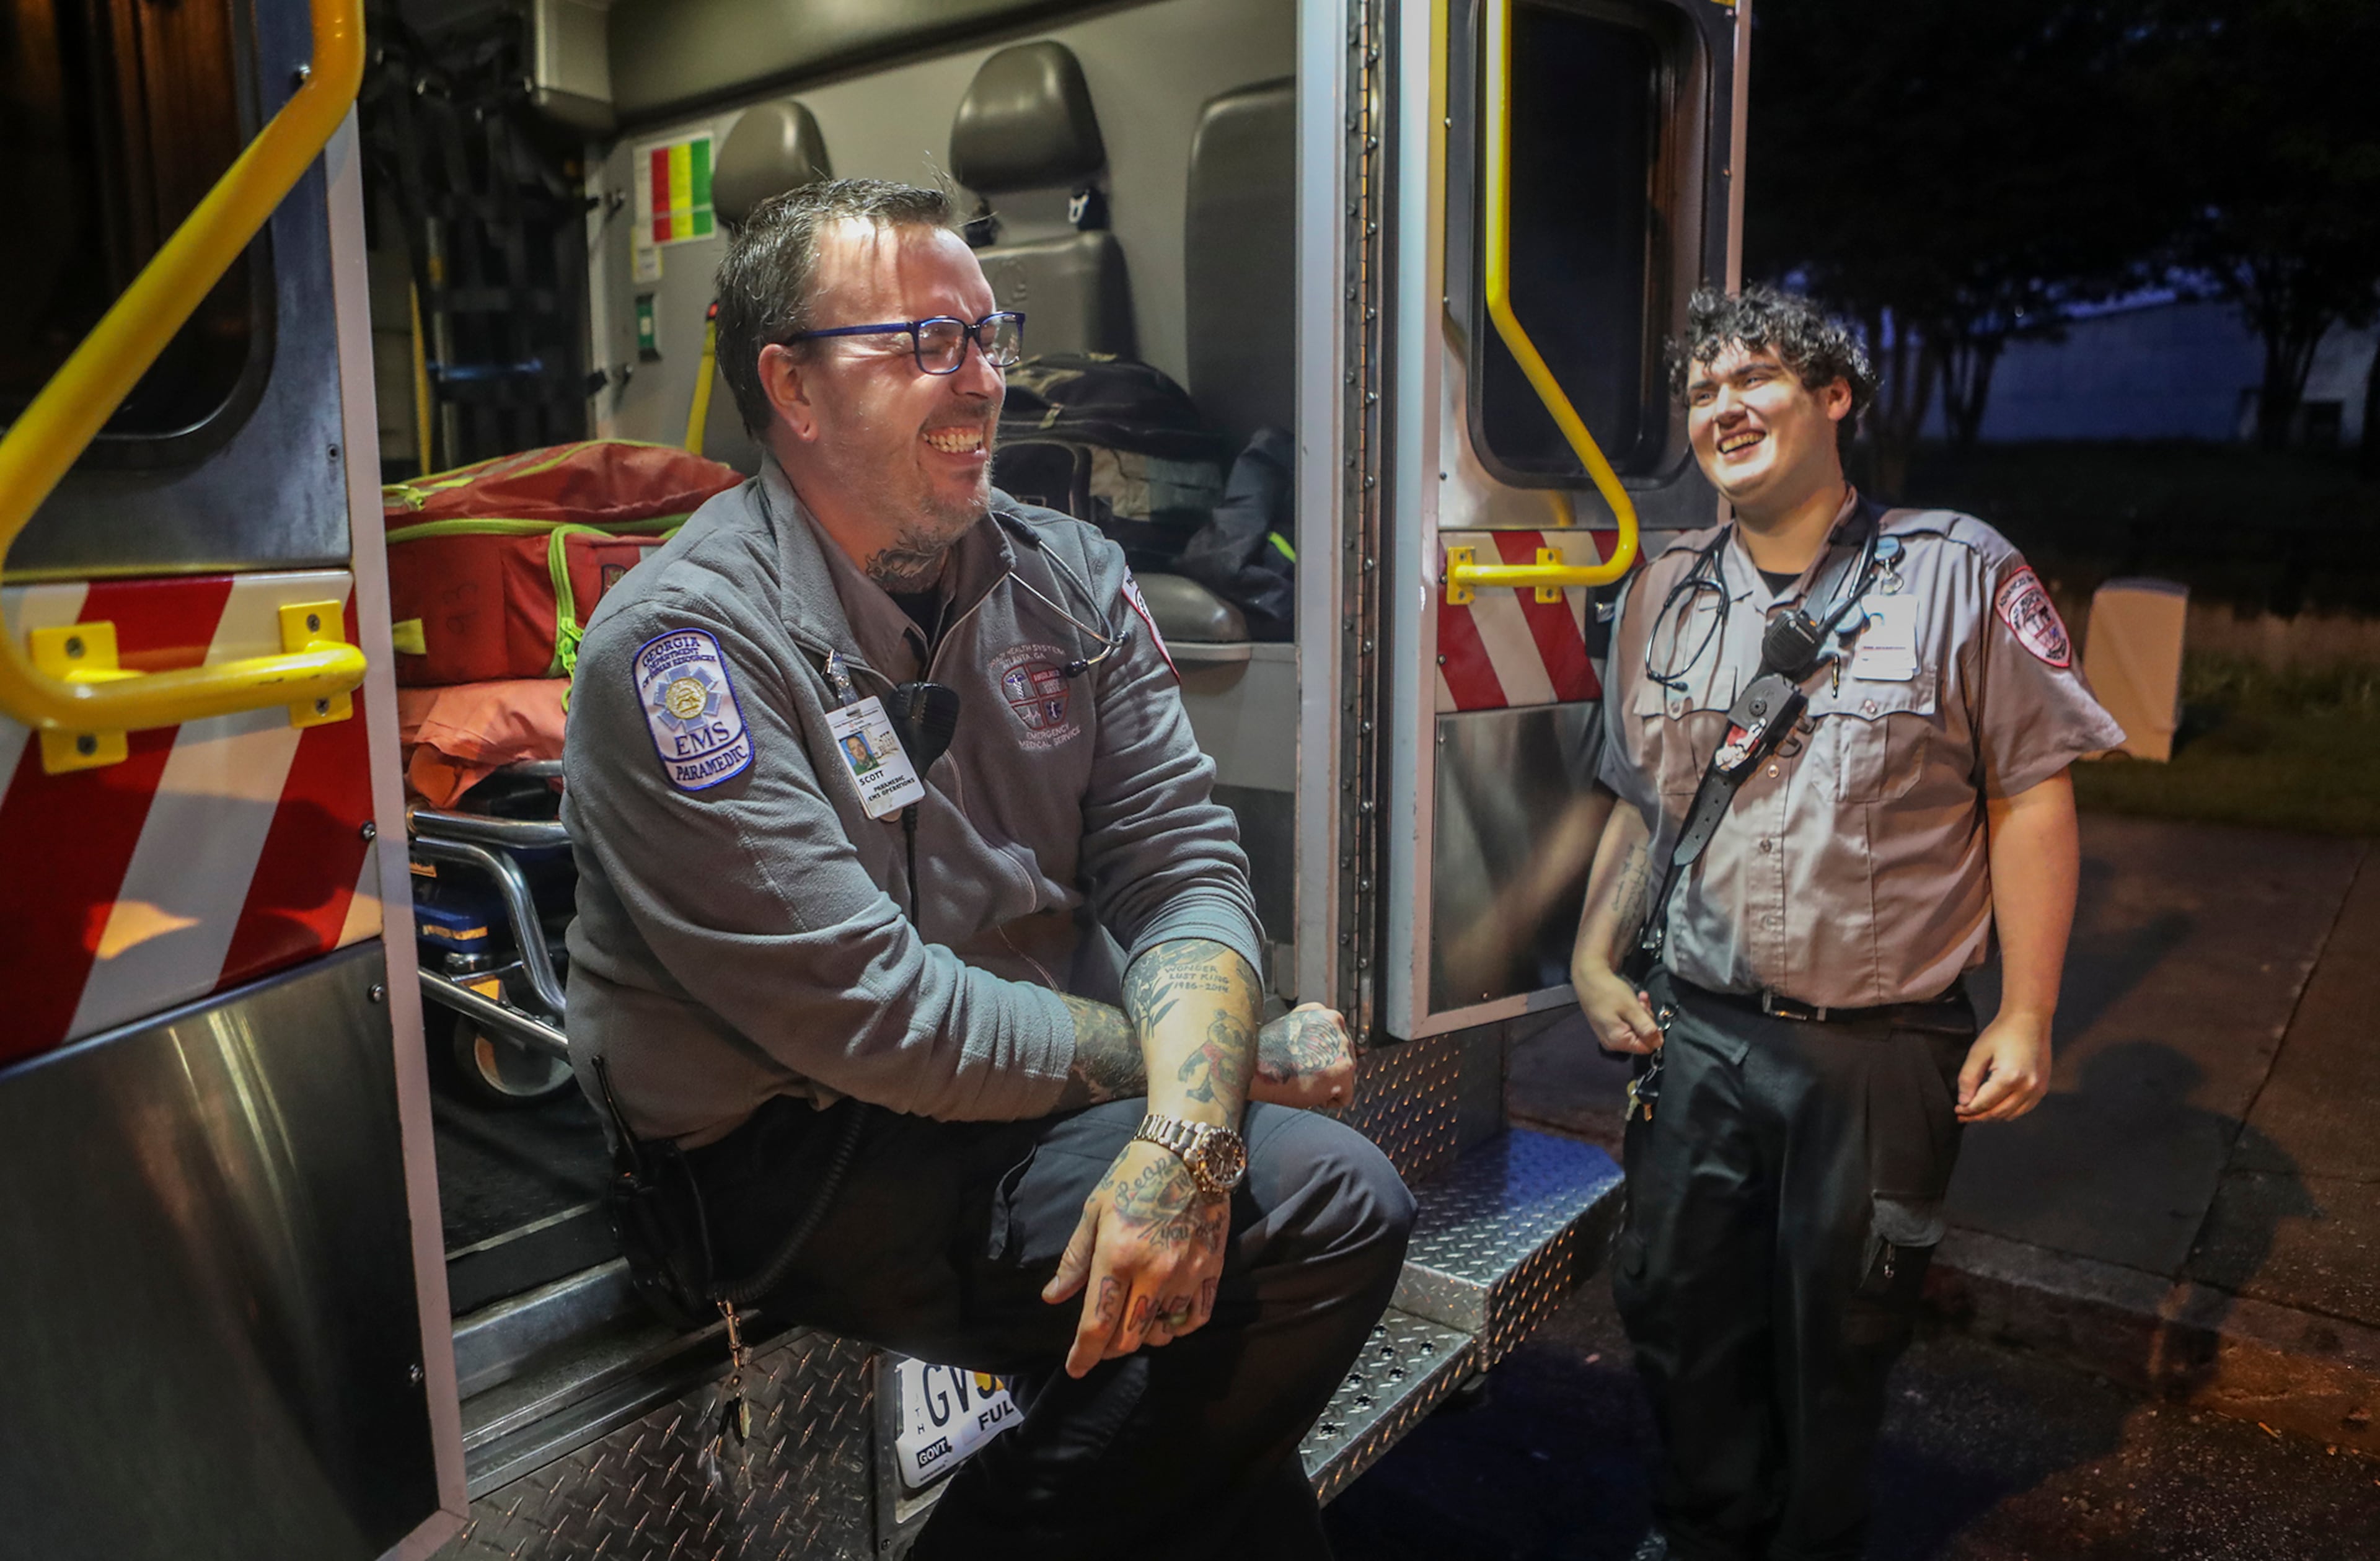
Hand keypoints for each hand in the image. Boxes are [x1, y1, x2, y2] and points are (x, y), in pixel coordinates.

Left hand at [1041, 1139, 1229, 1376]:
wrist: (1188, 1152)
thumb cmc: (1132, 1177)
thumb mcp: (1093, 1212)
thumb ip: (1075, 1260)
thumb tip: (1053, 1298)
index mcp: (1117, 1256)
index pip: (1098, 1324)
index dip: (1084, 1354)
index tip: (1076, 1368)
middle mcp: (1154, 1272)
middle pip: (1130, 1337)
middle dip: (1111, 1347)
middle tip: (1103, 1339)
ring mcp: (1187, 1273)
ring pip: (1163, 1331)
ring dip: (1144, 1334)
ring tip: (1134, 1319)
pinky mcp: (1212, 1270)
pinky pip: (1195, 1318)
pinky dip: (1178, 1327)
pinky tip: (1166, 1317)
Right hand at [1252, 1002, 1355, 1109]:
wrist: (1254, 1066)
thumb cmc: (1267, 1052)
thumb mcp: (1293, 1028)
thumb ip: (1317, 1032)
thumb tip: (1349, 1051)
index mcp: (1325, 1015)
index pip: (1336, 1042)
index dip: (1321, 1056)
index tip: (1308, 1061)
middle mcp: (1336, 1027)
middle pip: (1344, 1058)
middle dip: (1327, 1070)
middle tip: (1303, 1071)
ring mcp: (1342, 1048)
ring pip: (1345, 1076)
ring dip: (1326, 1084)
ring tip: (1303, 1078)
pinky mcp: (1344, 1070)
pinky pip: (1345, 1096)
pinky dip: (1327, 1100)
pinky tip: (1308, 1090)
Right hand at [1575, 966, 1661, 1053]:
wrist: (1589, 977)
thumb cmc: (1609, 992)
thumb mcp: (1632, 1008)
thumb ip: (1646, 1027)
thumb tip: (1659, 1043)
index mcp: (1618, 1041)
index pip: (1646, 1047)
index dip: (1654, 1032)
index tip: (1650, 1013)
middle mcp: (1613, 1043)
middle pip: (1641, 1038)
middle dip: (1646, 1020)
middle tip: (1643, 1002)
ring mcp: (1609, 1035)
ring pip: (1635, 1029)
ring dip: (1641, 1014)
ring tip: (1639, 998)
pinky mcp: (1609, 1027)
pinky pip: (1627, 1024)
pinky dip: (1633, 1013)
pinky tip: (1634, 999)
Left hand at [1957, 1011, 2052, 1121]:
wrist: (2029, 1020)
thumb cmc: (2002, 1032)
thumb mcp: (1978, 1052)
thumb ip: (1968, 1079)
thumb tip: (1963, 1102)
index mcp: (2010, 1077)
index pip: (1984, 1104)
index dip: (1968, 1110)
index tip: (1957, 1111)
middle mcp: (2027, 1087)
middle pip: (1998, 1113)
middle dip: (1979, 1116)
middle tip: (1963, 1115)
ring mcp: (2038, 1089)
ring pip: (2011, 1114)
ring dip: (1993, 1116)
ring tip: (1976, 1112)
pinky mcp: (2042, 1088)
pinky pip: (2023, 1108)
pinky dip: (2008, 1111)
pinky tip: (1995, 1106)